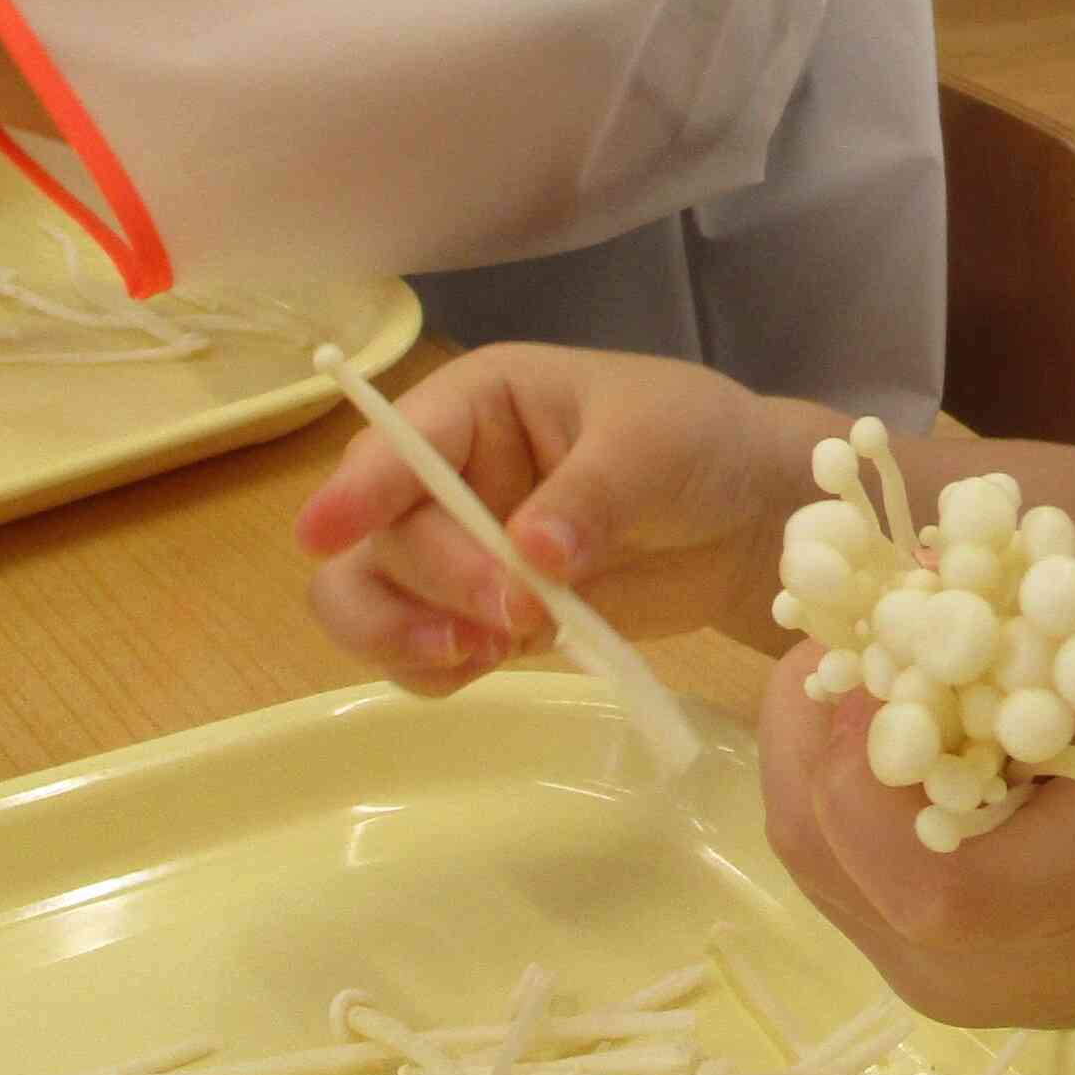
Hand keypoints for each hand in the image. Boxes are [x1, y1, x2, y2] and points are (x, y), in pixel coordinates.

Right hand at [295, 347, 812, 695]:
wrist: (751, 524)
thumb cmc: (702, 447)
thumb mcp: (656, 447)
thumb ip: (592, 494)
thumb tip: (532, 551)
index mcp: (479, 404)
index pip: (398, 440)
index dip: (357, 486)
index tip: (323, 533)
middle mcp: (449, 474)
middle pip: (382, 533)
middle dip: (436, 578)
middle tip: (518, 609)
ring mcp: (458, 550)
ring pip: (371, 596)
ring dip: (402, 633)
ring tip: (480, 655)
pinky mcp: (480, 616)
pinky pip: (416, 652)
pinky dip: (431, 670)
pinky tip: (487, 668)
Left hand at [757, 548, 1074, 1032]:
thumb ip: (1054, 594)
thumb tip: (933, 538)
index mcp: (1034, 901)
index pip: (874, 822)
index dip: (853, 720)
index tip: (875, 638)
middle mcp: (964, 969)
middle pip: (817, 842)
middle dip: (810, 722)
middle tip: (842, 640)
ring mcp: (939, 989)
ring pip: (815, 866)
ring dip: (818, 760)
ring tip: (861, 682)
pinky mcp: (932, 986)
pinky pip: (847, 886)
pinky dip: (845, 806)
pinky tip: (890, 746)